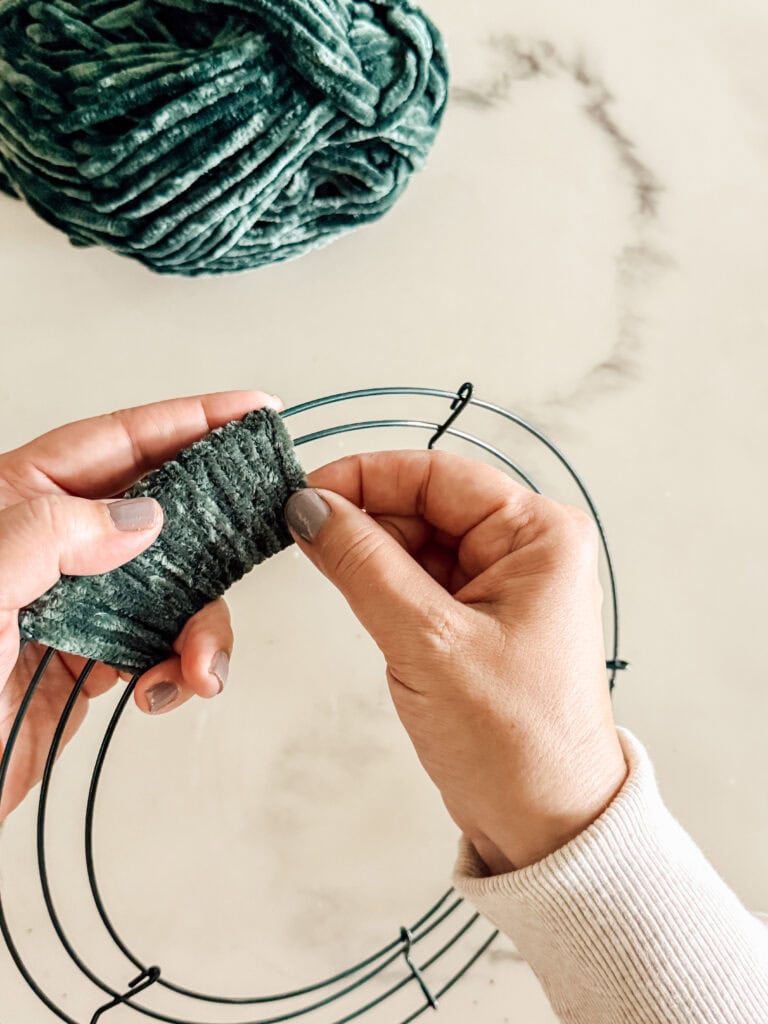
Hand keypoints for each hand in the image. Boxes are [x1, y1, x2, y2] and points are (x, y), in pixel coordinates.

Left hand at [0, 390, 280, 819]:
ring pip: (173, 587)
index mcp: (18, 499)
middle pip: (160, 511)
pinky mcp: (92, 660)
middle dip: (215, 529)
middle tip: (261, 526)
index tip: (249, 410)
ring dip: (201, 625)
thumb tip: (143, 516)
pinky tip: (160, 689)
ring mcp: (79, 602)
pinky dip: (178, 668)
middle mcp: (55, 545)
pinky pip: (160, 646)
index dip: (188, 419)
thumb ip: (53, 534)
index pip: (117, 440)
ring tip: (198, 664)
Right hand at [285, 450, 627, 872]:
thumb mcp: (427, 641)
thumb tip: (310, 507)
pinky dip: (382, 584)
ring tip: (323, 567)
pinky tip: (356, 595)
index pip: (439, 475)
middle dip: (364, 517)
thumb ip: (363, 565)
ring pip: (418, 542)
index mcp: (539, 536)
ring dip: (369, 552)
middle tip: (299, 532)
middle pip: (426, 504)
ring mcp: (502, 585)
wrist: (546, 825)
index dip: (366, 476)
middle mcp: (527, 550)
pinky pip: (420, 580)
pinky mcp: (479, 620)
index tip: (305, 492)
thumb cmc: (515, 740)